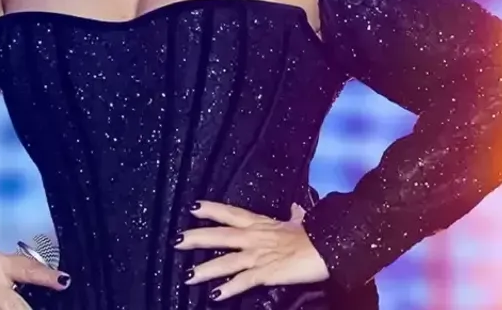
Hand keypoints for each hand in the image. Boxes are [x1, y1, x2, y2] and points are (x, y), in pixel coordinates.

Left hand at [177, 201, 328, 300]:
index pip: (230, 213)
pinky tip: (214, 295)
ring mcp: (258, 255)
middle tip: (176, 240)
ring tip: (187, 277)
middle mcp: (254, 237)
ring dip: (205, 270)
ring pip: (225, 262)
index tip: (193, 207)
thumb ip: (294, 215)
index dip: (211, 209)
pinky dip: (228, 288)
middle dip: (196, 238)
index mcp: (260, 223)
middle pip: (219, 235)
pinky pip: (243, 281)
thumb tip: (296, 208)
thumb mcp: (300, 221)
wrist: (326, 246)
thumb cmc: (314, 233)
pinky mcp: (265, 273)